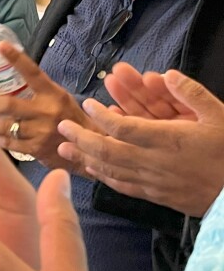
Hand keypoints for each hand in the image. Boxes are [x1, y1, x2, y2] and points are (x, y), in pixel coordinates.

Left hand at [0, 42, 90, 167]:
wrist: (91, 148)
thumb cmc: (70, 118)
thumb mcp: (59, 98)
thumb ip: (40, 89)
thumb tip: (13, 71)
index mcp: (53, 93)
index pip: (32, 72)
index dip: (15, 58)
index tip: (0, 47)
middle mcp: (47, 111)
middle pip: (7, 104)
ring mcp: (41, 132)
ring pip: (3, 125)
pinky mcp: (37, 149)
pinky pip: (8, 143)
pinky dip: (0, 139)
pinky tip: (0, 136)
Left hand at [58, 69, 223, 216]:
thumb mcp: (219, 117)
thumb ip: (193, 94)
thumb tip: (168, 74)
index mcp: (167, 140)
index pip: (122, 128)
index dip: (100, 116)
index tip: (88, 103)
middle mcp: (154, 162)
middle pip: (106, 150)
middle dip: (81, 137)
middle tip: (62, 127)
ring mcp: (153, 182)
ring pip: (110, 169)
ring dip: (84, 157)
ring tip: (64, 148)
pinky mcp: (156, 196)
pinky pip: (122, 186)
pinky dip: (104, 176)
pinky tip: (92, 169)